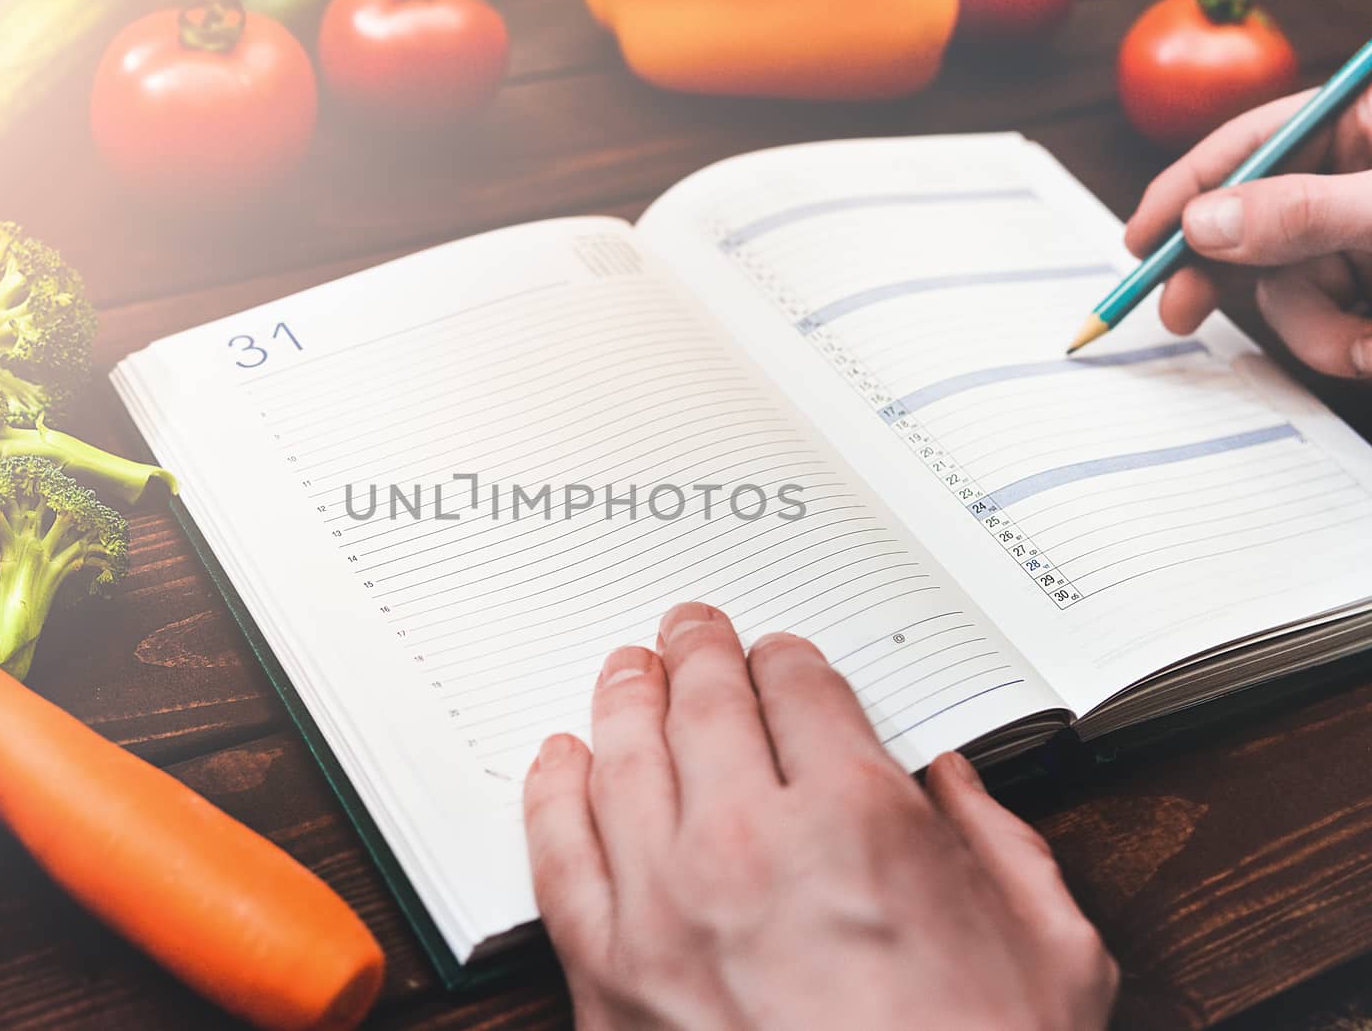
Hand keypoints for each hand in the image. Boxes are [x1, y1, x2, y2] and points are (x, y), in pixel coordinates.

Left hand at [523, 603, 1117, 1030]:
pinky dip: (552, 795)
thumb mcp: (1051, 952)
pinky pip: (559, 855)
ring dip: (625, 699)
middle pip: (704, 705)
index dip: (788, 660)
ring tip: (627, 669)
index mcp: (858, 821)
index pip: (802, 691)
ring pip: (624, 760)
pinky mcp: (607, 976)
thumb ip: (1002, 844)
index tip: (780, 656)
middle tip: (689, 627)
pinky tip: (559, 761)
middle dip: (699, 651)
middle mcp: (750, 844)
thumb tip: (954, 783)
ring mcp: (665, 907)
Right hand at [1125, 87, 1371, 378]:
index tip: (1140, 240)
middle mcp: (1349, 178)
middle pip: (1249, 223)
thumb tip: (1199, 225)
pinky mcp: (1366, 286)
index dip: (1187, 190)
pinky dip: (1339, 343)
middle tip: (1179, 311)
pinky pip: (1320, 320)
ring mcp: (1357, 237)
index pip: (1251, 143)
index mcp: (1358, 125)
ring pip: (1285, 285)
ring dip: (1313, 327)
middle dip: (1223, 277)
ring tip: (1362, 345)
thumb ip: (1299, 212)